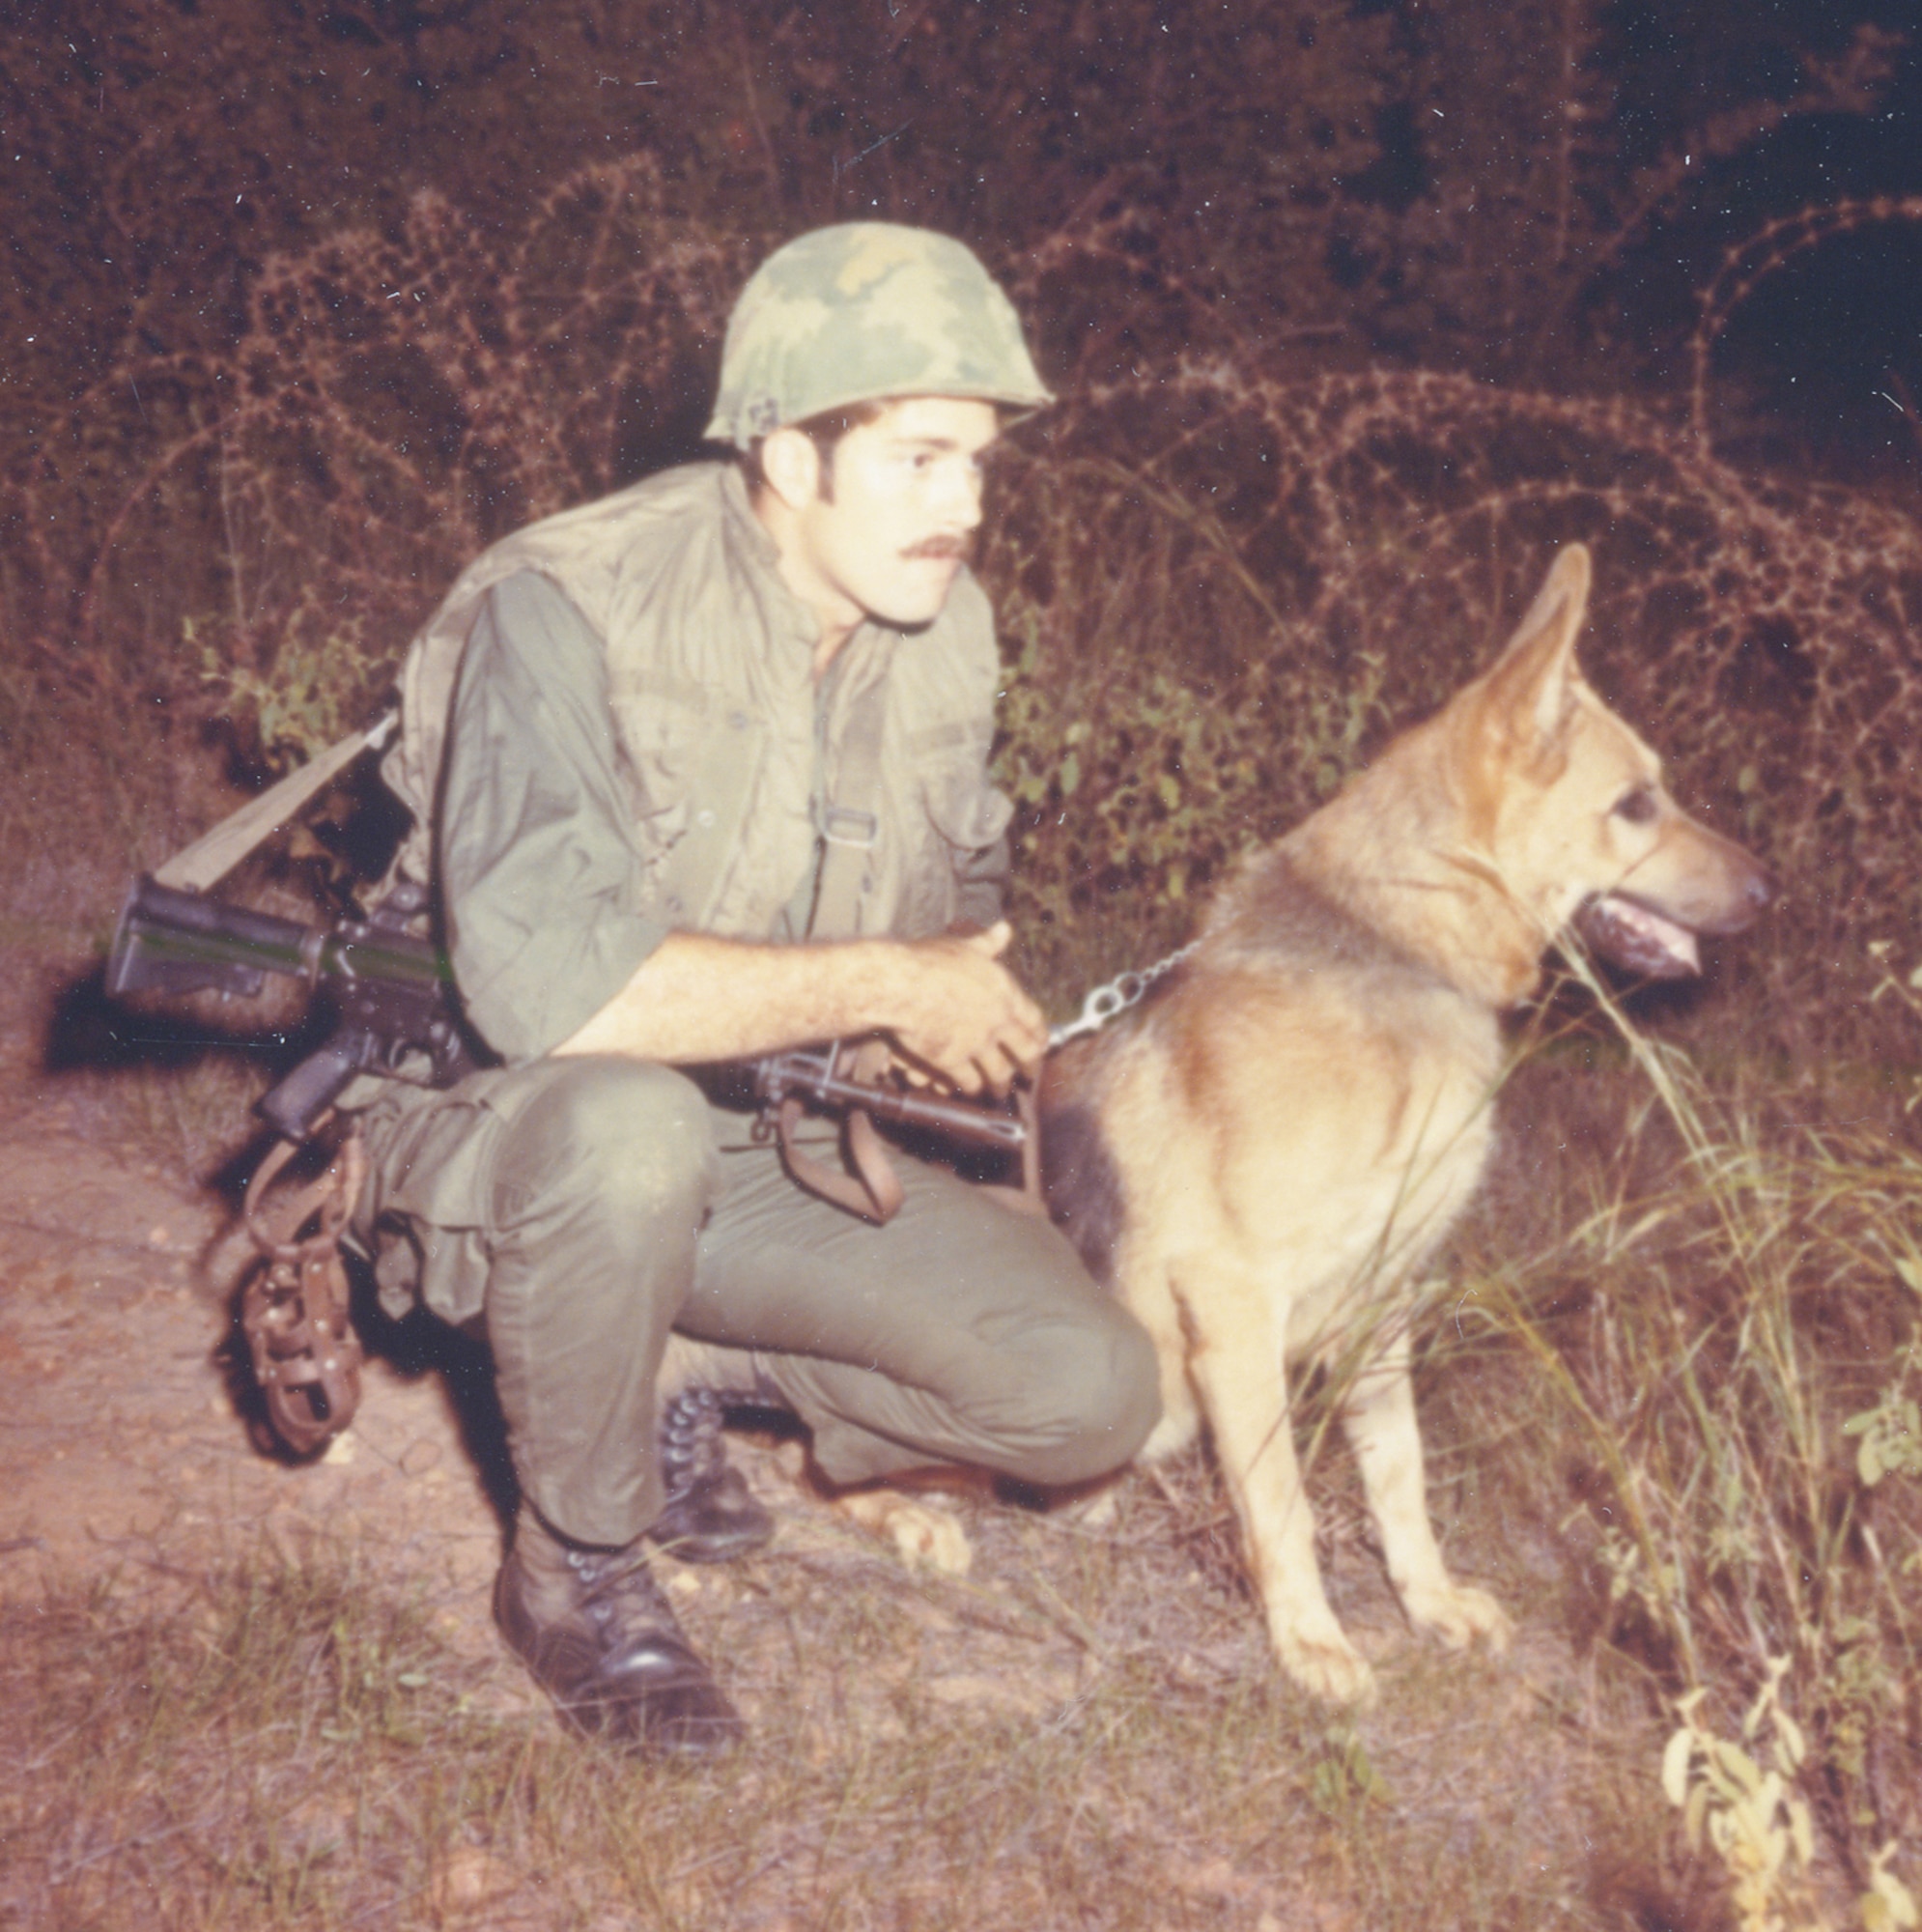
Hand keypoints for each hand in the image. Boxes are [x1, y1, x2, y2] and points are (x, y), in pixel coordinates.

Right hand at [881, 921, 1046, 1095]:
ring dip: (1000, 1084)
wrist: (902, 984)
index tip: (1042, 1044)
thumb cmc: (931, 960)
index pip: (1034, 1019)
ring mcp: (977, 1043)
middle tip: (1029, 1074)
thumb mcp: (965, 947)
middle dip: (1029, 1066)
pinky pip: (970, 1081)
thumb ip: (988, 943)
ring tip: (999, 1090)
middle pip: (1025, 1051)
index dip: (1040, 1035)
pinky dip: (972, 1087)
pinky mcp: (953, 1061)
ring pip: (999, 1073)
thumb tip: (1005, 929)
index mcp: (1005, 992)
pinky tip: (971, 1089)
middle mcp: (997, 1021)